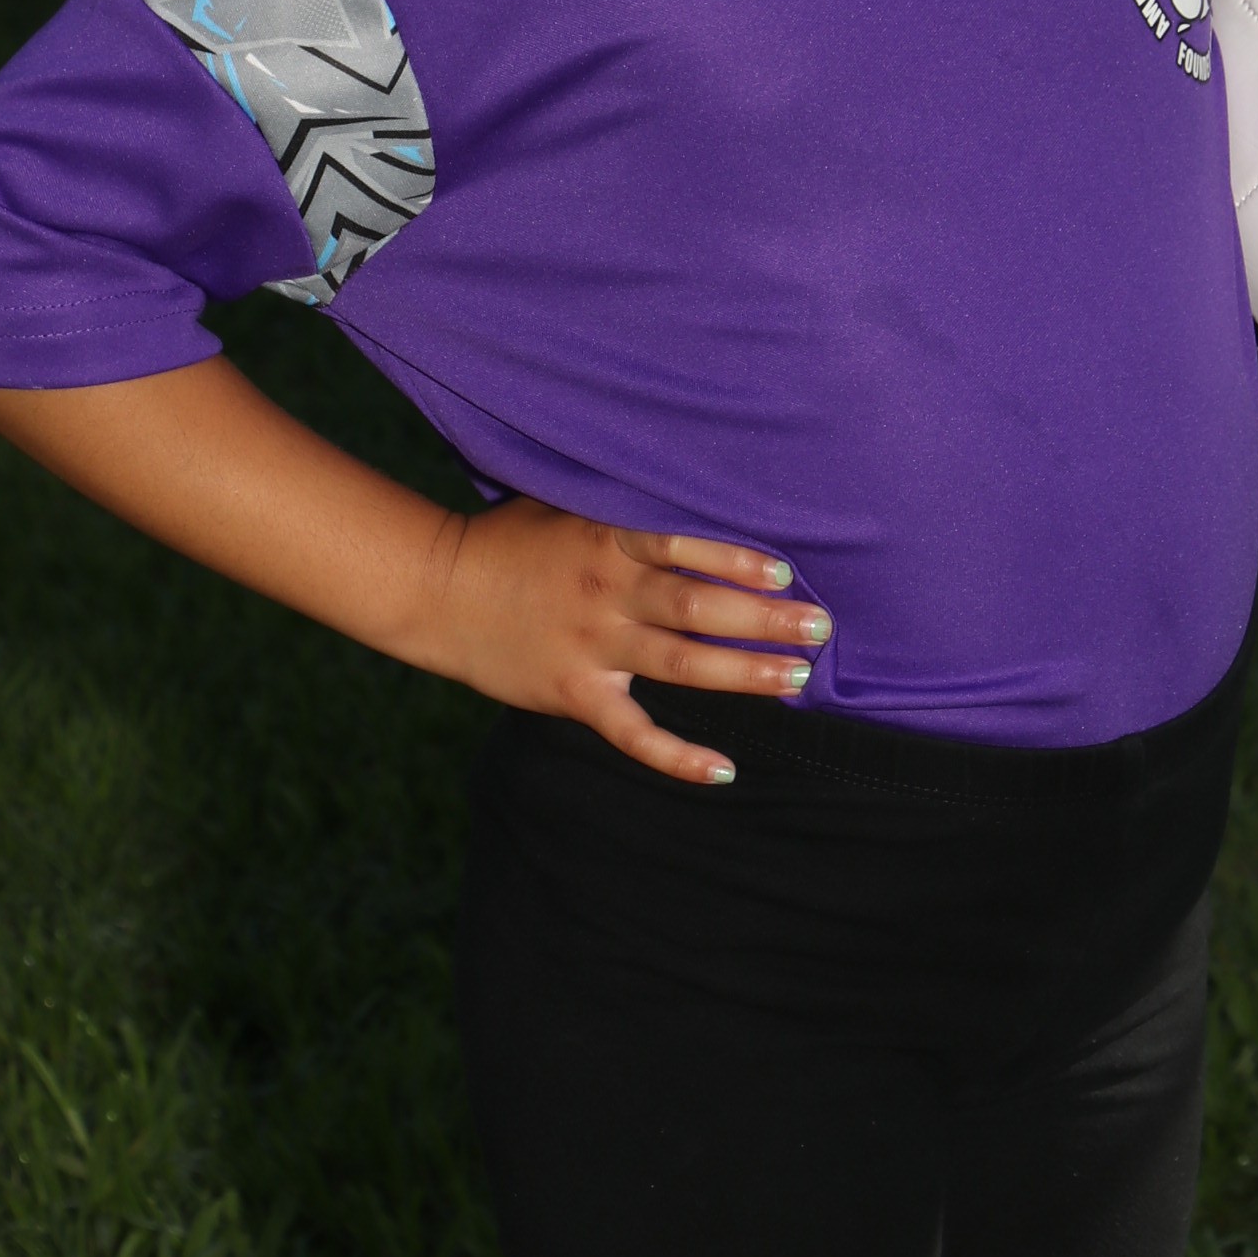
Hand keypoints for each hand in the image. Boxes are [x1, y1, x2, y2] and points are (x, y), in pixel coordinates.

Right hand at [410, 497, 830, 785]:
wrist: (437, 590)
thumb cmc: (511, 540)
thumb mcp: (567, 505)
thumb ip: (626, 509)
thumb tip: (696, 487)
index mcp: (605, 541)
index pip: (681, 546)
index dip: (735, 560)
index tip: (785, 571)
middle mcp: (604, 593)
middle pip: (697, 608)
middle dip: (763, 619)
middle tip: (820, 626)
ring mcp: (590, 646)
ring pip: (681, 665)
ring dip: (744, 673)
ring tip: (797, 676)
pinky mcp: (574, 693)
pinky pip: (633, 732)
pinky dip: (678, 756)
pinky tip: (723, 769)